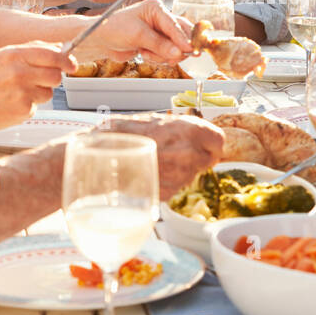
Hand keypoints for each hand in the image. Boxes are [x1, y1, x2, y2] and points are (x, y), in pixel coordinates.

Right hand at [0, 41, 75, 132]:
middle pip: (56, 75)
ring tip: (16, 93)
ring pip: (49, 92)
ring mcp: (23, 92)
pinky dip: (28, 106)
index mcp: (13, 55)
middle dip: (52, 78)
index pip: (52, 54)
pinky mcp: (23, 110)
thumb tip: (58, 48)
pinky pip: (37, 106)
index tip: (72, 65)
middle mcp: (20, 72)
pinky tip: (10, 103)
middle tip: (38, 80)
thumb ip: (28, 50)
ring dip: (39, 93)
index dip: (66, 60)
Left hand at [77, 0, 192, 63]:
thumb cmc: (115, 29)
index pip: (174, 24)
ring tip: (146, 53)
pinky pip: (167, 54)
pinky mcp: (158, 43)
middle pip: (180, 35)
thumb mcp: (137, 35)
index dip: (182, 38)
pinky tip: (145, 54)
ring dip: (163, 55)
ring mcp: (160, 31)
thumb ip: (159, 44)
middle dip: (175, 48)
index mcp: (156, 7)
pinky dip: (158, 58)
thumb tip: (178, 52)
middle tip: (175, 57)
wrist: (103, 40)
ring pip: (175, 47)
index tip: (191, 49)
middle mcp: (161, 18)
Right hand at [99, 114, 224, 195]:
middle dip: (195, 156)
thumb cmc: (121, 135)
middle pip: (207, 159)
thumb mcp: (152, 120)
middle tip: (175, 151)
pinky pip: (174, 186)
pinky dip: (166, 180)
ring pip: (191, 174)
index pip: (218, 140)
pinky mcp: (167, 194)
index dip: (210, 142)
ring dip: (179, 169)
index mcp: (189, 130)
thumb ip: (179, 128)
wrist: (97, 160)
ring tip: (156, 159)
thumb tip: (195, 132)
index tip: (202, 143)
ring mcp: (179, 177)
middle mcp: (189, 155)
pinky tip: (149, 172)